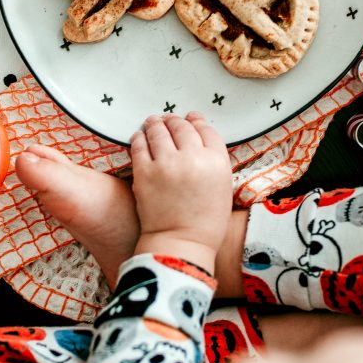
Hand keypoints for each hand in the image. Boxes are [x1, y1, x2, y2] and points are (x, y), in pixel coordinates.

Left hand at [130, 112, 231, 272]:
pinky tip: (140, 136)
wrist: (180, 244)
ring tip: (153, 122)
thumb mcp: (222, 187)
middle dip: (175, 120)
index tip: (192, 118)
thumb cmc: (205, 222)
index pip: (206, 130)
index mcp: (216, 162)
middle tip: (169, 120)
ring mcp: (166, 164)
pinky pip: (139, 144)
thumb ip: (214, 160)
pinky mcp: (144, 172)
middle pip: (182, 126)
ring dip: (156, 123)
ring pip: (159, 130)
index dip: (197, 121)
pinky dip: (140, 137)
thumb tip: (199, 135)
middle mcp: (192, 158)